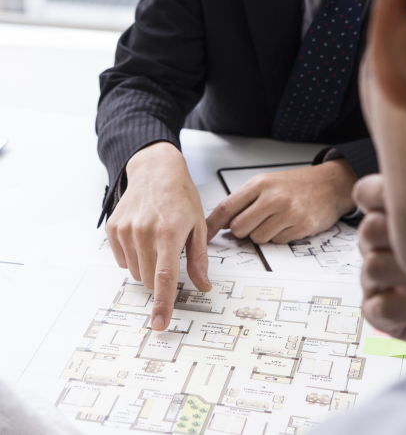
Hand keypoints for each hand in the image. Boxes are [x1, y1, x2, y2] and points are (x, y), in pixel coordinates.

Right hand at [106, 142, 211, 330]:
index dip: (163, 304)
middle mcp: (144, 232)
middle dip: (161, 278)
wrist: (155, 171)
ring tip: (157, 241)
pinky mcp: (113, 228)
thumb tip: (202, 285)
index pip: (165, 277)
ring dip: (147, 266)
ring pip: (135, 271)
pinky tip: (143, 237)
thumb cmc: (181, 196)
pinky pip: (122, 259)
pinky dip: (133, 256)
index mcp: (168, 233)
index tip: (159, 324)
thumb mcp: (198, 225)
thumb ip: (199, 258)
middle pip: (149, 278)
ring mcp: (125, 230)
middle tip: (169, 255)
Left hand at [207, 159, 357, 244]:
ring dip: (262, 234)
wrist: (330, 184)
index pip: (227, 207)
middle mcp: (273, 197)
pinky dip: (279, 237)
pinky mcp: (302, 227)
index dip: (213, 224)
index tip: (204, 235)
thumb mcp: (267, 183)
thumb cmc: (296, 184)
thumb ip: (244, 200)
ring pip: (257, 238)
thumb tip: (222, 222)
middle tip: (254, 222)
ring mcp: (288, 213)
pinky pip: (277, 243)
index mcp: (260, 184)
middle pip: (239, 228)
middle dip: (243, 230)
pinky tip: (288, 224)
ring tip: (275, 220)